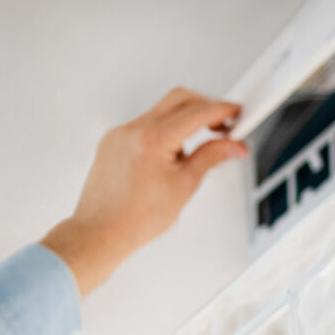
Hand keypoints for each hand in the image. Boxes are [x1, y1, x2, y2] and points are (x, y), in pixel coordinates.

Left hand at [41, 88, 246, 297]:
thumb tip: (231, 146)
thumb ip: (211, 158)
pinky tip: (168, 158)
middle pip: (179, 99)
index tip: (235, 113)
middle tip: (222, 124)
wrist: (99, 234)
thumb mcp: (184, 187)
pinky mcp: (111, 142)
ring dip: (182, 122)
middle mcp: (132, 130)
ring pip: (160, 112)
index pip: (197, 111)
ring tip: (192, 153)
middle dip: (204, 107)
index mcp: (152, 139)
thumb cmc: (133, 220)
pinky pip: (143, 126)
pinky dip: (161, 133)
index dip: (223, 110)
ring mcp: (118, 134)